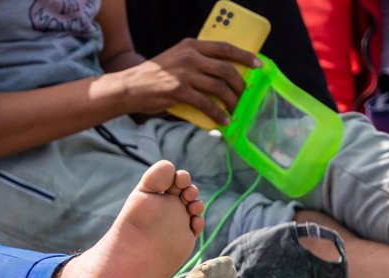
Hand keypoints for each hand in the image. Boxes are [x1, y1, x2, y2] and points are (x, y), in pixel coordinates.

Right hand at [118, 39, 260, 124]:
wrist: (130, 87)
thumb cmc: (153, 77)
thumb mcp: (175, 59)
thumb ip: (194, 62)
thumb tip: (219, 78)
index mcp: (191, 45)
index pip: (225, 47)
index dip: (245, 56)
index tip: (258, 65)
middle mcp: (190, 57)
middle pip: (226, 69)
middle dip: (241, 84)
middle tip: (245, 95)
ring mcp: (185, 74)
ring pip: (219, 87)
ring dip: (232, 101)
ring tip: (236, 111)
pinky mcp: (179, 91)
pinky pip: (206, 104)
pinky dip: (218, 114)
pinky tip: (223, 121)